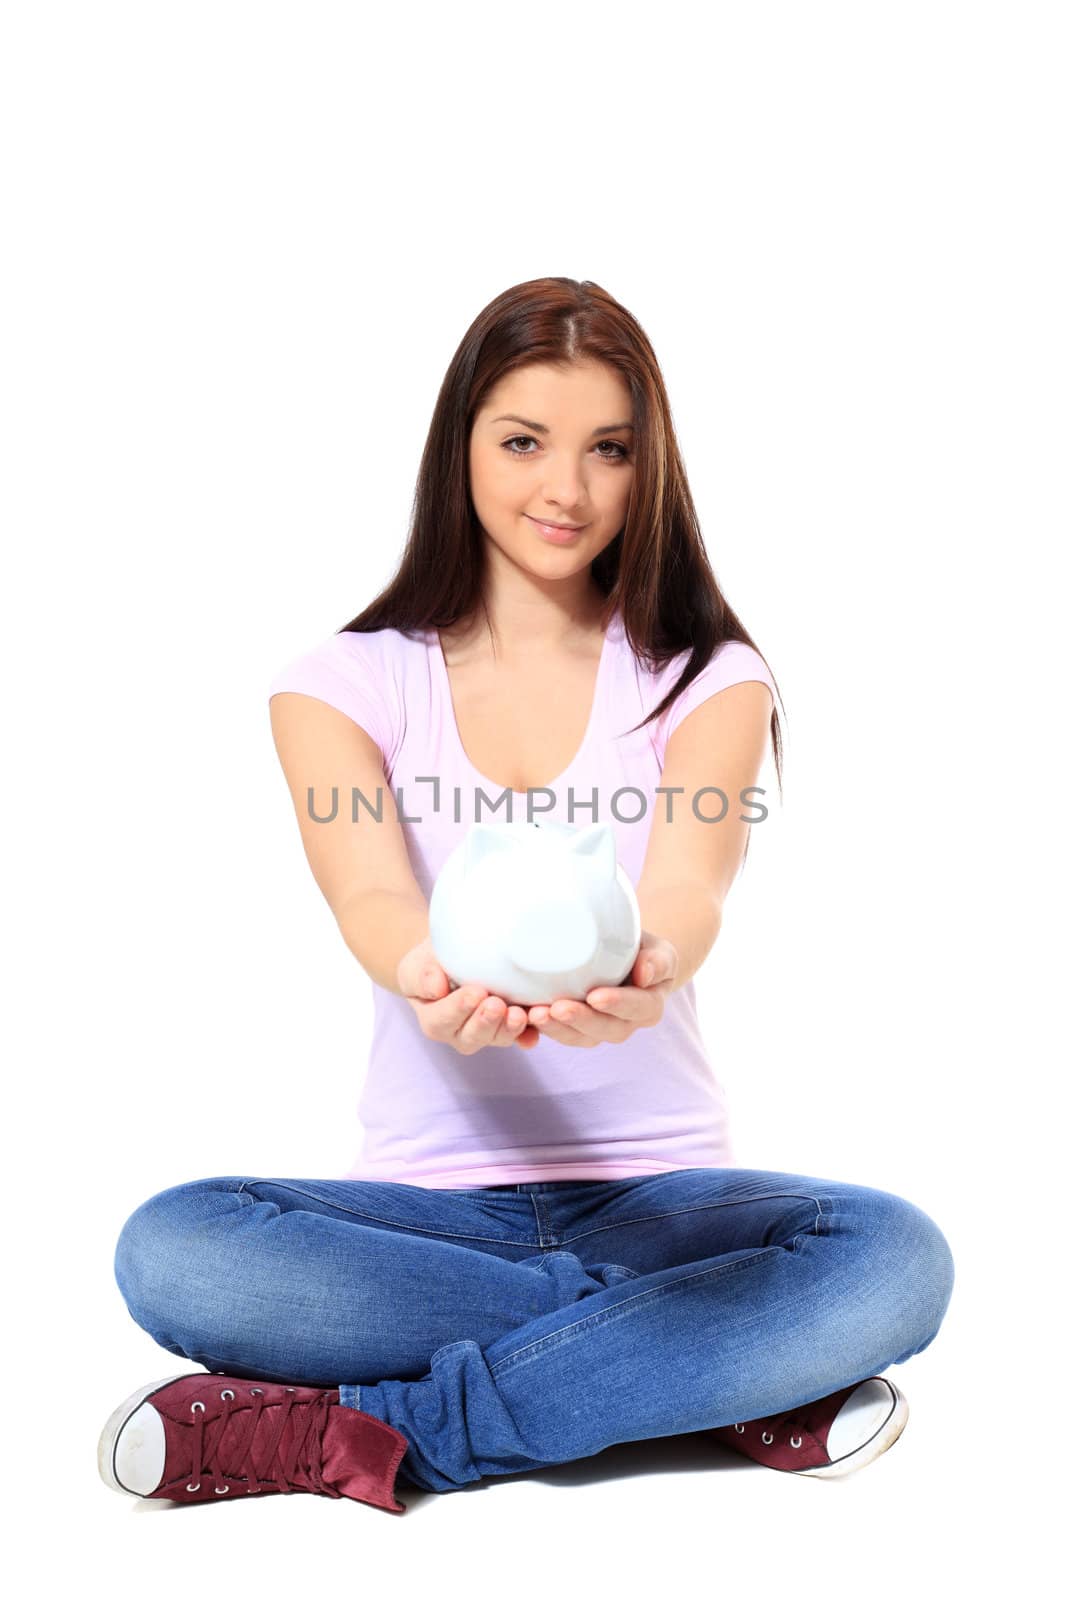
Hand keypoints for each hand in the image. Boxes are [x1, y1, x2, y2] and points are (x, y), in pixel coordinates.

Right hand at [397, 936, 539, 1053]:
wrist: (456, 956)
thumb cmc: (433, 960)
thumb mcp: (420, 962)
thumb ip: (422, 975)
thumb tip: (435, 987)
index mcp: (434, 1019)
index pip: (442, 1020)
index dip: (458, 1009)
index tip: (474, 993)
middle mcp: (459, 1032)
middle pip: (471, 1036)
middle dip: (486, 1022)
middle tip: (497, 1004)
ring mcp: (486, 1032)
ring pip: (497, 1038)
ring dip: (509, 1029)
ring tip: (519, 1014)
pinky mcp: (509, 1027)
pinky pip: (520, 1037)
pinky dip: (528, 1035)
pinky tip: (535, 1032)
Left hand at [526, 930, 677, 1048]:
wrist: (621, 955)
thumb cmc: (641, 951)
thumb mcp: (658, 950)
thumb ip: (657, 960)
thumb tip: (645, 973)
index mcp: (648, 1006)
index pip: (637, 1008)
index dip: (617, 1004)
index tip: (596, 996)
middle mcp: (624, 1024)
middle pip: (605, 1029)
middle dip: (580, 1020)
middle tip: (557, 1008)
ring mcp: (597, 1030)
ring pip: (578, 1037)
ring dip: (556, 1028)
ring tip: (535, 1014)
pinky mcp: (573, 1028)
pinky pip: (557, 1034)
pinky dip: (539, 1031)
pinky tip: (522, 1020)